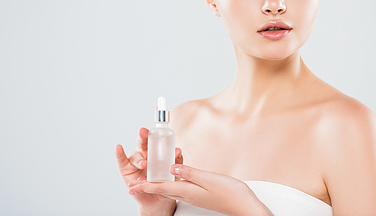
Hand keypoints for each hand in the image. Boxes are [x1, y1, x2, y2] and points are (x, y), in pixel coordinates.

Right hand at [116, 127, 182, 215]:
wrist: (156, 200)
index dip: (157, 134)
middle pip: (143, 142)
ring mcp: (134, 161)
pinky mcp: (125, 168)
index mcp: (156, 151)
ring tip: (144, 164)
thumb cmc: (165, 183)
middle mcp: (144, 154)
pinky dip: (119, 153)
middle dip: (144, 136)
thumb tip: (178, 151)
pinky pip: (121, 160)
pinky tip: (119, 147)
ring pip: (135, 155)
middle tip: (144, 132)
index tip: (161, 132)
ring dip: (139, 159)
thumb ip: (176, 162)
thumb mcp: (173, 173)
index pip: (156, 141)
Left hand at [128, 164, 272, 215]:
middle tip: (136, 181)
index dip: (145, 187)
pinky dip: (172, 182)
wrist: (245, 206)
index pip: (161, 188)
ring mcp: (195, 195)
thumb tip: (171, 168)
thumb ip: (190, 173)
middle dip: (149, 185)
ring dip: (159, 184)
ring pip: (171, 188)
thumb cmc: (231, 193)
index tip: (131, 187)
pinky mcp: (200, 194)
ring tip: (150, 178)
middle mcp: (189, 194)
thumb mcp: (210, 179)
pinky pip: (180, 188)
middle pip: (164, 189)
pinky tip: (174, 177)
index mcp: (188, 190)